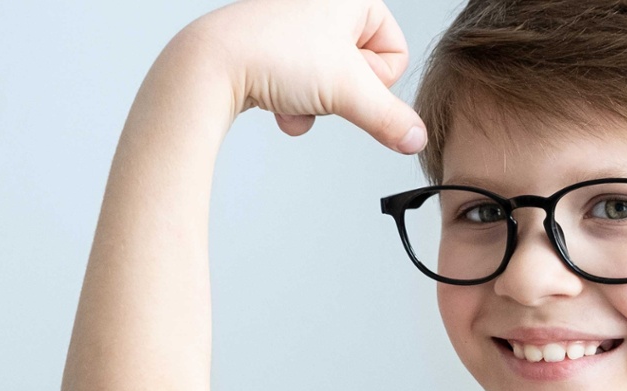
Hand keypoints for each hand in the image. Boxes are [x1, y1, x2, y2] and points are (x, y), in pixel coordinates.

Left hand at [179, 0, 426, 153]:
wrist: (209, 65)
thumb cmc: (275, 57)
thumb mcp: (347, 92)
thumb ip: (390, 119)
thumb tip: (417, 140)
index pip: (395, 53)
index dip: (374, 80)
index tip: (344, 77)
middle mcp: (325, 4)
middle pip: (362, 71)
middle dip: (340, 93)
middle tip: (316, 84)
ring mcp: (296, 25)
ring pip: (331, 82)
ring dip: (316, 102)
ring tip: (291, 93)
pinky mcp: (272, 47)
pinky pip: (301, 84)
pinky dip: (292, 101)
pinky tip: (274, 103)